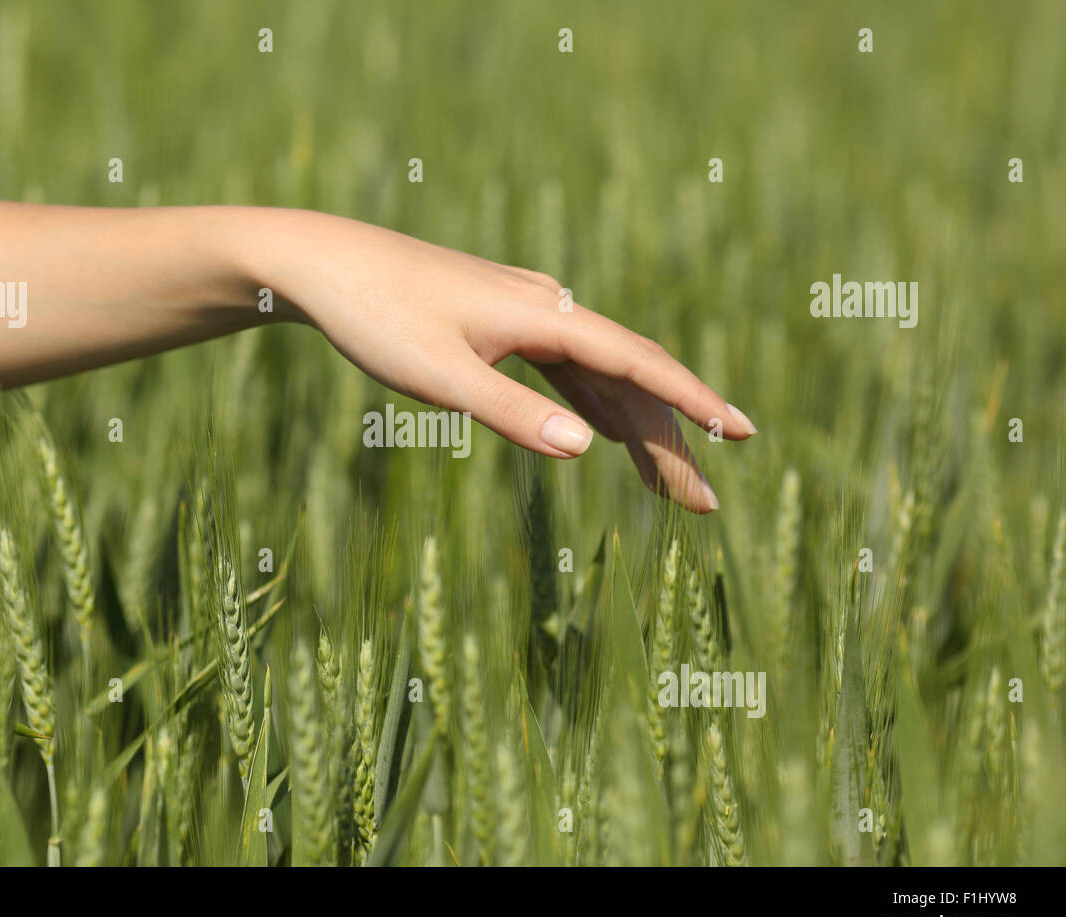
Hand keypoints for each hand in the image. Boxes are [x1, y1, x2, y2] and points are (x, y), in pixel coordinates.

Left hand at [250, 209, 757, 513]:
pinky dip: (595, 407)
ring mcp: (524, 316)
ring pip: (598, 378)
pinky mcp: (500, 326)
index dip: (694, 400)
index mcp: (542, 316)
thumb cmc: (376, 316)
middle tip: (704, 504)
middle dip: (670, 440)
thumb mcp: (439, 375)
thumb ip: (510, 413)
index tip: (743, 434)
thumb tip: (588, 448)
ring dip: (636, 429)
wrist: (322, 262)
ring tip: (671, 485)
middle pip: (627, 378)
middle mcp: (546, 309)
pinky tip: (610, 434)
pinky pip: (566, 372)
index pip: (638, 362)